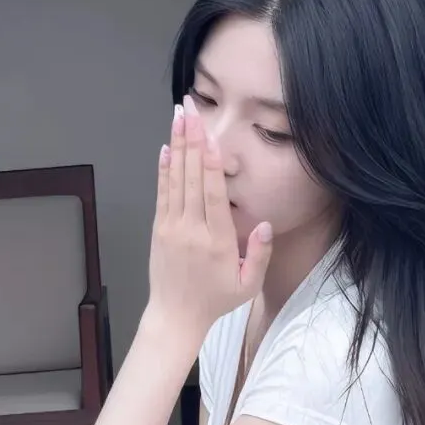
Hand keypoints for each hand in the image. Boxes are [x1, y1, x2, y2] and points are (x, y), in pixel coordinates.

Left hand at [148, 94, 272, 339]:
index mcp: (217, 241)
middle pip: (191, 177)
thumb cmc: (216, 300)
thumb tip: (265, 223)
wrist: (176, 316)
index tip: (209, 133)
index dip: (209, 161)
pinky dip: (164, 169)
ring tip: (178, 117)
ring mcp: (172, 227)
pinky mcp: (159, 228)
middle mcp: (192, 229)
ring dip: (177, 145)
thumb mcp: (248, 285)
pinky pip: (162, 193)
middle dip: (190, 139)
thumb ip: (260, 254)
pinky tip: (166, 148)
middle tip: (189, 109)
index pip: (213, 194)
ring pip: (175, 179)